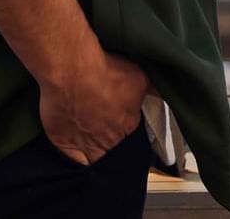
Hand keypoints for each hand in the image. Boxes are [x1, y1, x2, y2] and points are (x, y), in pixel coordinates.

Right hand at [37, 37, 149, 164]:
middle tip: (105, 127)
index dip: (125, 123)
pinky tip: (76, 151)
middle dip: (111, 139)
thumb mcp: (140, 77)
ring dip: (95, 151)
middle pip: (113, 146)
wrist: (74, 70)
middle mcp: (107, 138)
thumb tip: (167, 91)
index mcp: (127, 124)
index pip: (130, 131)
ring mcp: (84, 142)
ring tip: (92, 140)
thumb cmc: (105, 71)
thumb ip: (154, 89)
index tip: (121, 115)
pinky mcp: (62, 141)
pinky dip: (75, 157)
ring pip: (94, 157)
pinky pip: (72, 159)